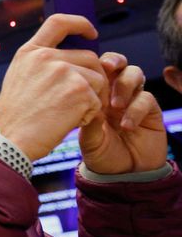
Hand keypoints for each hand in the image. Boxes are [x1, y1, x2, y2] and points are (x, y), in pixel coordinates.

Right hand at [0, 14, 107, 160]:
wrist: (9, 139)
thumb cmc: (14, 118)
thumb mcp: (19, 79)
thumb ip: (40, 64)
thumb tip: (68, 60)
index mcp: (30, 52)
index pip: (59, 22)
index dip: (80, 24)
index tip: (92, 33)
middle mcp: (46, 57)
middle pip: (89, 57)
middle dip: (93, 78)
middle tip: (84, 100)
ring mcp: (64, 71)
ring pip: (98, 80)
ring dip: (93, 98)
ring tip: (70, 115)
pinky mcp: (79, 90)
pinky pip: (98, 100)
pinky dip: (90, 114)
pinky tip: (69, 122)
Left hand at [79, 53, 166, 173]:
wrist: (124, 175)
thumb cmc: (100, 154)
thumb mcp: (88, 140)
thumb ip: (87, 121)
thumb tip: (85, 101)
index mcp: (95, 94)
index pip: (95, 68)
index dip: (92, 64)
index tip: (85, 69)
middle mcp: (114, 92)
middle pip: (118, 63)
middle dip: (113, 61)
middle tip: (105, 69)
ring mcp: (133, 100)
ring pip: (134, 74)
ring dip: (124, 84)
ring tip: (115, 106)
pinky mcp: (151, 111)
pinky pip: (146, 99)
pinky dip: (136, 109)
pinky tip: (127, 125)